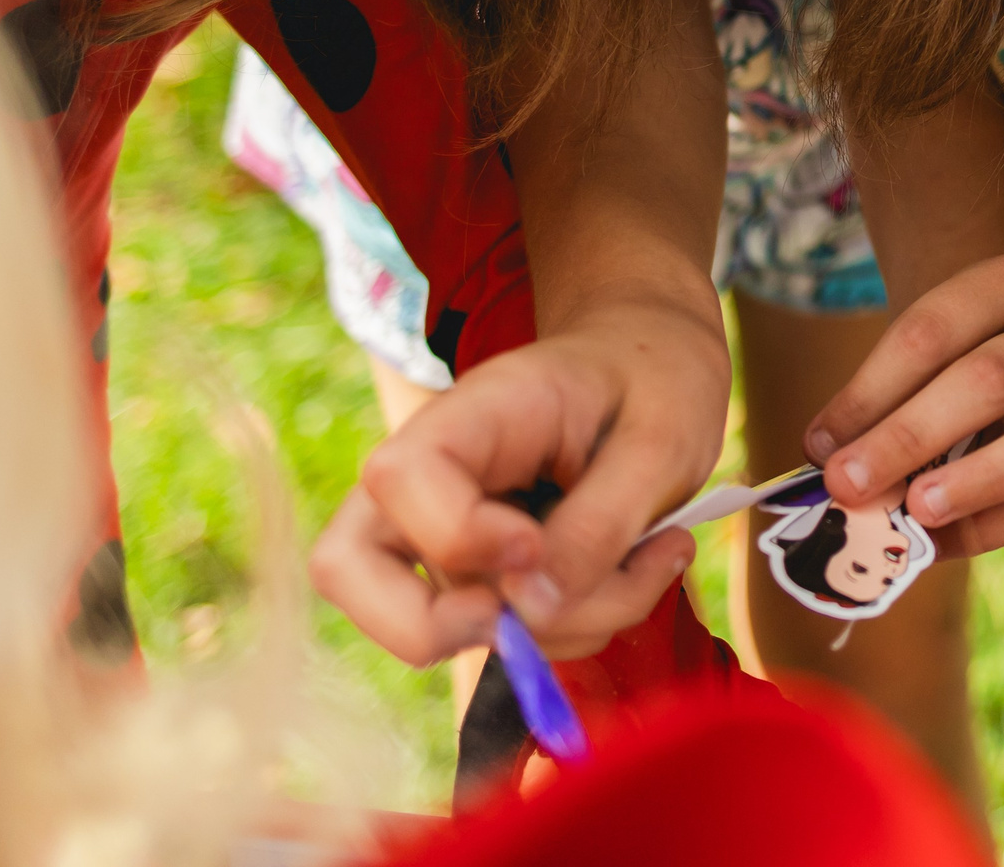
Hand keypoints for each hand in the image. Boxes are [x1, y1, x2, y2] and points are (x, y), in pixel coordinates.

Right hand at [310, 299, 728, 664]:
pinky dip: (573, 629)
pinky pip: (497, 636)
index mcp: (471, 413)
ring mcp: (441, 530)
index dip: (458, 536)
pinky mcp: (476, 573)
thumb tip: (529, 614)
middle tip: (543, 608)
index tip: (538, 543)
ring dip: (563, 626)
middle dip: (439, 627)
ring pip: (446, 624)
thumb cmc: (656, 385)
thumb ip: (597, 526)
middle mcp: (431, 475)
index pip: (397, 479)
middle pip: (345, 568)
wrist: (656, 367)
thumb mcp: (659, 444)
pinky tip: (635, 572)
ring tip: (653, 559)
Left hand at [804, 252, 1003, 553]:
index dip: (870, 391)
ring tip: (917, 509)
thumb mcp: (915, 364)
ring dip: (981, 477)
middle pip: (992, 378)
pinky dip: (997, 525)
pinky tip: (940, 540)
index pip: (932, 331)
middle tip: (849, 483)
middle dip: (911, 435)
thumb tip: (828, 462)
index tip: (817, 444)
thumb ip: (877, 406)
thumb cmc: (948, 371)